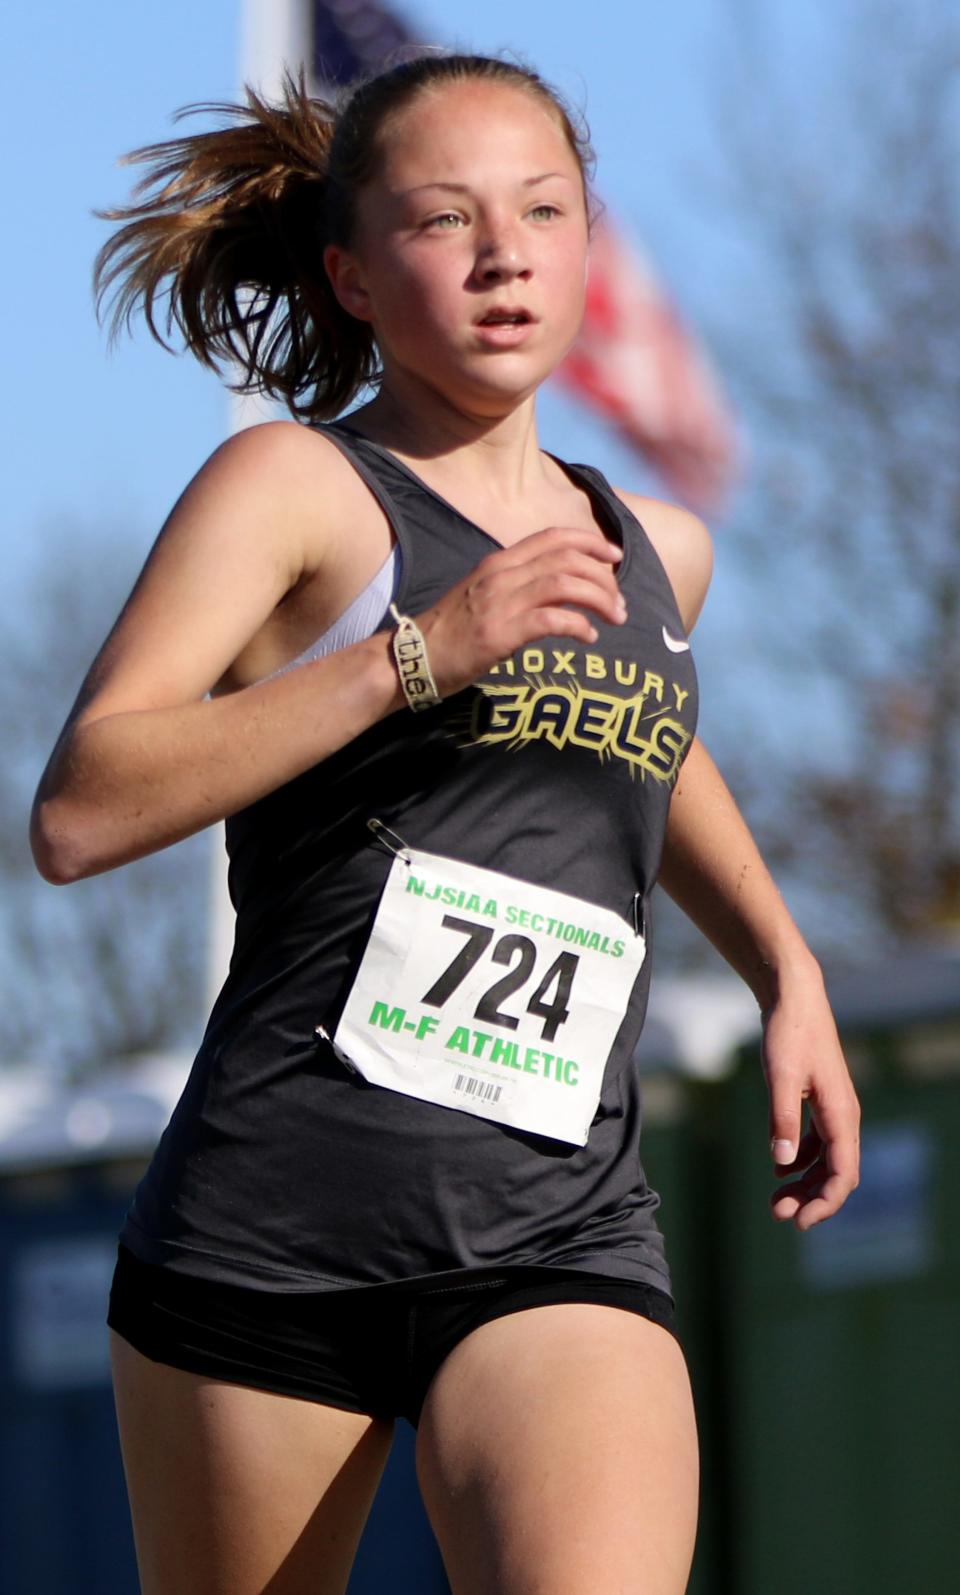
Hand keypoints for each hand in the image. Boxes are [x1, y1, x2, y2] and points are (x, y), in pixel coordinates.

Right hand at [416, 526, 624, 697]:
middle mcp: (500, 575)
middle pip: (567, 560)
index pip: (553, 537)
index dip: (590, 542)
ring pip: (565, 585)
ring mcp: (498, 603)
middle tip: (621, 603)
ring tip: (615, 619)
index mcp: (498, 562)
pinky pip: (551, 621)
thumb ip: (516, 586)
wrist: (409, 659)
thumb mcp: (482, 596)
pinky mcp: (498, 634)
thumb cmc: (449, 633)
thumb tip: (557, 591)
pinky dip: (578, 627)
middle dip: (604, 578)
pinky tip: (588, 639)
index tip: (615, 555)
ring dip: (599, 600)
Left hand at [762, 974, 860, 1229]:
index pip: (843, 1174)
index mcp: (841, 1115)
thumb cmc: (789, 1034)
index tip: (799, 1223)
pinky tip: (779, 1170)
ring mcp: (834, 1109)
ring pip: (827, 1161)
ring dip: (806, 1183)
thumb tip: (781, 1164)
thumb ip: (781, 1119)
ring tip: (776, 1200)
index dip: (825, 1203)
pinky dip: (801, 1161)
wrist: (794, 997)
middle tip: (777, 1214)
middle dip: (811, 1199)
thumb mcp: (780, 1077)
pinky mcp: (821, 1100)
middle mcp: (844, 1116)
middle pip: (837, 1173)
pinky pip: (818, 1143)